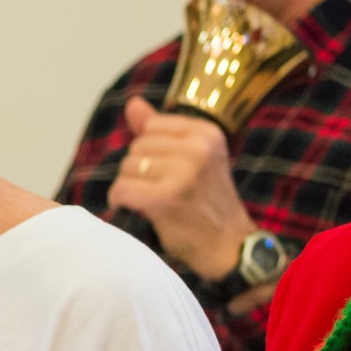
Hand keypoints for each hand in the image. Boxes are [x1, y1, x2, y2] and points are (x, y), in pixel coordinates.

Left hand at [108, 97, 256, 279]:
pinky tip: (137, 210)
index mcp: (206, 133)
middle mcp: (197, 148)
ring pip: (126, 168)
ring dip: (130, 187)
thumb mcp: (194, 158)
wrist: (229, 247)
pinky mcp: (165, 199)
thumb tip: (133, 104)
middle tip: (161, 191)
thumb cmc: (206, 203)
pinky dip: (121, 202)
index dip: (151, 151)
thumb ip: (161, 130)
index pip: (151, 126)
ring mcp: (183, 174)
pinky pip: (122, 190)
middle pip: (137, 147)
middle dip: (139, 170)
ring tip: (152, 202)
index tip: (168, 171)